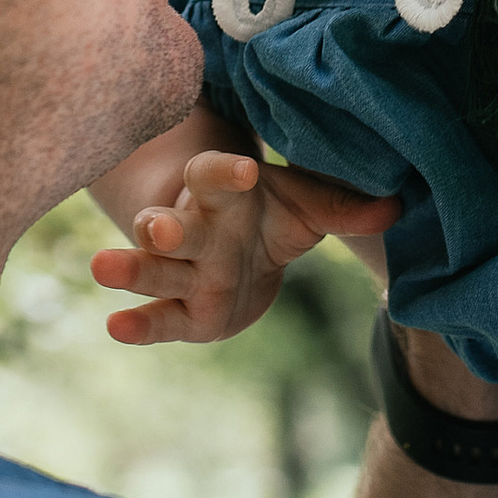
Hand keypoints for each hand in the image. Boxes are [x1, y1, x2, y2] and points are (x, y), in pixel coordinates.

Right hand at [90, 151, 398, 345]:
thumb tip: (394, 206)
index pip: (217, 178)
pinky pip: (159, 319)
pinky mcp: (184, 314)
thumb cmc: (269, 217)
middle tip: (157, 227)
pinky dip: (138, 324)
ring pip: (155, 270)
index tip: (242, 170)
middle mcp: (197, 231)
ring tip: (103, 267)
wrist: (239, 251)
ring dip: (133, 270)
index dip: (226, 174)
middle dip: (164, 228)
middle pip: (176, 226)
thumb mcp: (307, 208)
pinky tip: (114, 326)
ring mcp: (185, 273)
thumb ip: (343, 206)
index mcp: (225, 197)